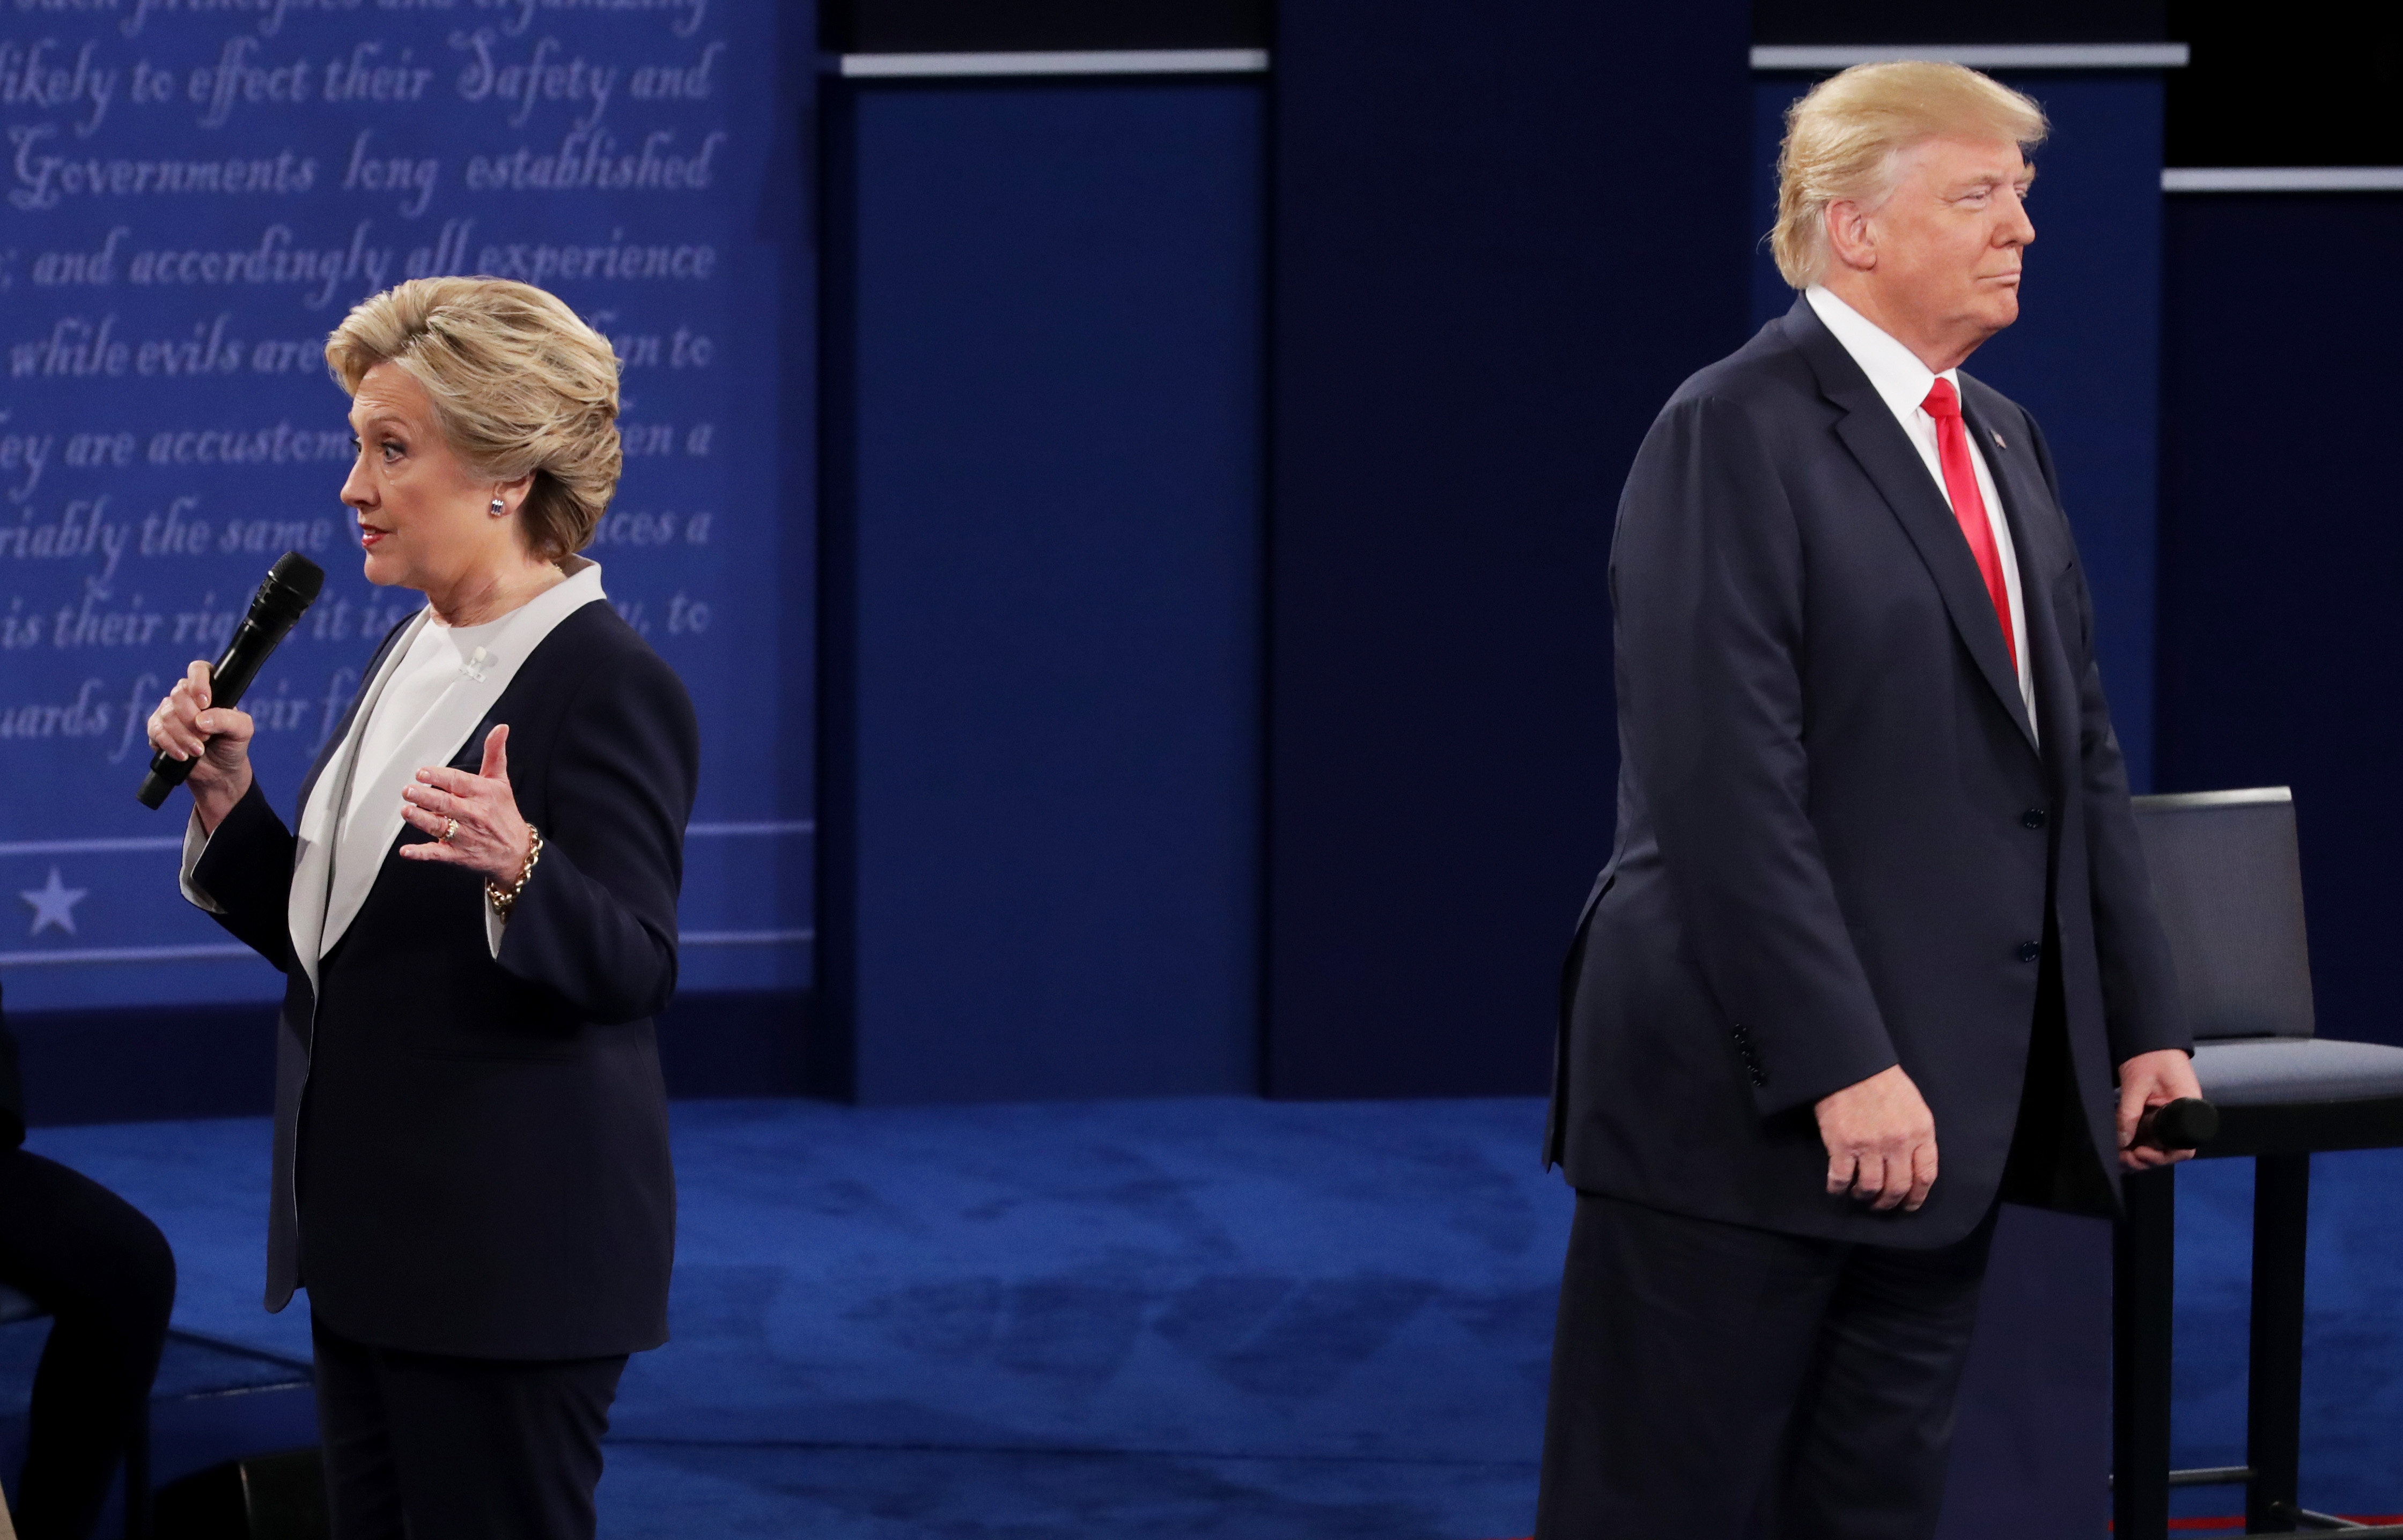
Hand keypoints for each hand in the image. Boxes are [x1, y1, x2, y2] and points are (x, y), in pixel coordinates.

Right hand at [147, 660, 254, 833]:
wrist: (219, 773)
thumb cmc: (232, 745)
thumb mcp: (242, 730)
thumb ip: (228, 719)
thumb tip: (201, 719)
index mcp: (210, 690)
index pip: (198, 670)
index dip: (198, 682)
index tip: (205, 702)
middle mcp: (187, 698)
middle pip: (178, 694)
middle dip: (192, 719)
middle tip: (207, 736)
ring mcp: (170, 713)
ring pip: (166, 715)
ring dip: (183, 736)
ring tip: (199, 750)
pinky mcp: (157, 730)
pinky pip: (156, 731)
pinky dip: (171, 744)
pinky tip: (183, 755)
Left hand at [398, 725, 531, 886]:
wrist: (516, 852)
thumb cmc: (504, 814)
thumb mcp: (501, 782)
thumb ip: (495, 754)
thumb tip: (500, 728)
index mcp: (483, 794)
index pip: (459, 782)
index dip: (439, 777)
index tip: (423, 773)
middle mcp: (474, 814)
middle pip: (447, 804)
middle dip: (426, 797)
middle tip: (409, 790)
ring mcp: (466, 836)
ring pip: (441, 827)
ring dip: (422, 819)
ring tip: (407, 811)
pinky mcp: (458, 854)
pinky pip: (438, 853)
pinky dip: (422, 853)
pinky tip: (407, 851)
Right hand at [1815, 1064, 1938, 1211]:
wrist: (1850, 1064)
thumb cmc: (1883, 1082)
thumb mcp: (1914, 1106)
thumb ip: (1918, 1135)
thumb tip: (1913, 1165)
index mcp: (1920, 1131)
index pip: (1925, 1175)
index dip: (1917, 1197)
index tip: (1908, 1205)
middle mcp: (1898, 1142)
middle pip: (1898, 1187)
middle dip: (1889, 1202)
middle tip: (1881, 1205)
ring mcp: (1869, 1145)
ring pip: (1871, 1187)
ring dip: (1865, 1197)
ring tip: (1859, 1195)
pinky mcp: (1842, 1145)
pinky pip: (1841, 1178)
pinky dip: (1838, 1189)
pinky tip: (1837, 1189)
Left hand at [2117, 1048, 2203, 1170]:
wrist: (2150, 1039)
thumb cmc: (2150, 1057)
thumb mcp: (2136, 1085)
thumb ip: (2129, 1114)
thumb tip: (2121, 1141)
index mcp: (2188, 1110)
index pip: (2183, 1147)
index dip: (2162, 1156)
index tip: (2140, 1153)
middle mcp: (2183, 1118)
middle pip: (2169, 1150)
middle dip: (2146, 1158)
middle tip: (2123, 1159)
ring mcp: (2170, 1118)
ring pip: (2158, 1145)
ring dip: (2140, 1153)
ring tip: (2120, 1155)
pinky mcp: (2158, 1115)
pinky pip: (2151, 1135)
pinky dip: (2137, 1142)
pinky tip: (2122, 1145)